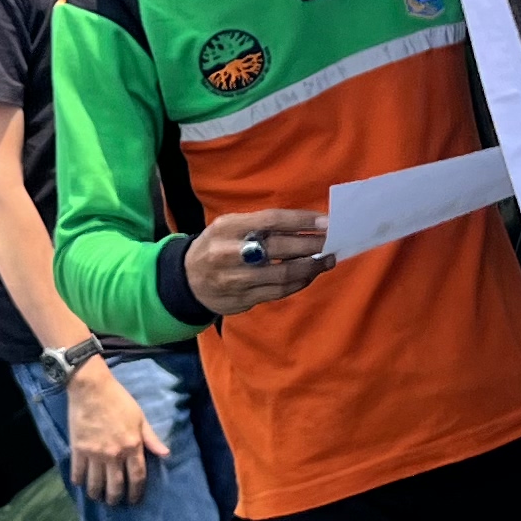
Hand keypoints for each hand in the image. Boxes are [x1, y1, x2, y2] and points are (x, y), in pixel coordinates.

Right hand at [63, 356, 167, 507]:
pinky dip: (79, 481)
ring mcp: (94, 454)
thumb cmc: (118, 400)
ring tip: (98, 497)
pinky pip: (78, 472)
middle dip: (116, 498)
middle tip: (114, 503)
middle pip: (116, 485)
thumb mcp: (140, 418)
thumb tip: (166, 454)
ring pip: (96, 483)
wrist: (91, 388)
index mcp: (132, 446)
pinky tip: (81, 484)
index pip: (137, 477)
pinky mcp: (78, 450)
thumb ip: (151, 438)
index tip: (134, 500)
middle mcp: (114, 454)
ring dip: (97, 494)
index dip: (136, 492)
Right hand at [184, 210, 328, 317]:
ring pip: (282, 275)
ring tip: (328, 259)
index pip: (271, 220)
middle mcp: (230, 253)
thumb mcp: (229, 226)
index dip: (301, 221)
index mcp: (227, 227)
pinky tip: (310, 275)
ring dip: (311, 267)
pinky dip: (299, 283)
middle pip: (279, 249)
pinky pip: (278, 292)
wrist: (186, 281)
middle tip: (333, 241)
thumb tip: (306, 225)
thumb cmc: (217, 245)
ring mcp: (236, 280)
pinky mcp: (242, 300)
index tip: (327, 222)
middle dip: (312, 245)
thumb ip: (261, 224)